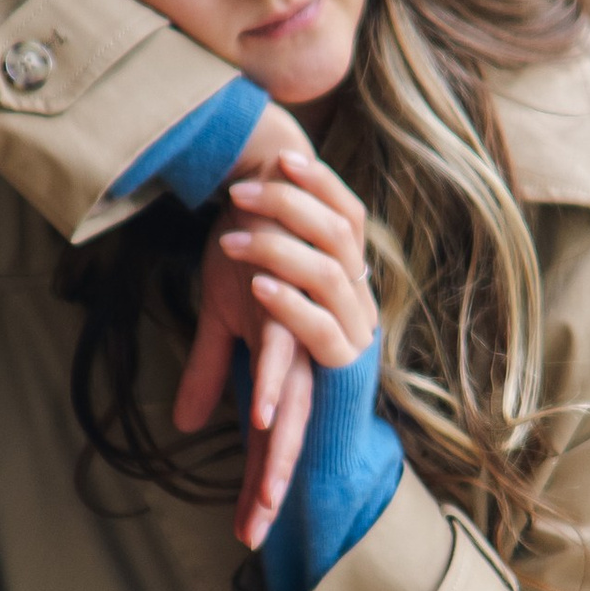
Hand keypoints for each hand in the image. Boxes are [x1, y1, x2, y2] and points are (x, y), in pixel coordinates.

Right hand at [175, 211, 315, 551]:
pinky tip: (263, 416)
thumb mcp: (223, 315)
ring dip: (276, 450)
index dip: (261, 484)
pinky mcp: (286, 297)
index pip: (278, 437)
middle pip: (291, 434)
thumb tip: (191, 425)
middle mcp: (303, 353)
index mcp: (290, 361)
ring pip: (291, 403)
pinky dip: (270, 383)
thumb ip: (211, 371)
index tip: (248, 537)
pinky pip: (280, 349)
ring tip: (264, 497)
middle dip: (271, 487)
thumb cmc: (251, 244)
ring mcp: (299, 327)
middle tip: (255, 538)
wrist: (267, 175)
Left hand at [216, 143, 376, 374]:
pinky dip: (289, 303)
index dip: (321, 181)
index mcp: (351, 275)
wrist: (328, 435)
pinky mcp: (343, 364)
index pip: (348, 212)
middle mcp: (360, 295)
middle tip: (238, 194)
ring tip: (229, 242)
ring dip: (276, 250)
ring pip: (329, 271)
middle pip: (340, 230)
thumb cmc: (292, 363)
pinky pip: (320, 325)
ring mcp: (356, 328)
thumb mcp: (259, 313)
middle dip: (289, 204)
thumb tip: (230, 215)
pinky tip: (258, 287)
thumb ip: (255, 260)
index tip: (282, 155)